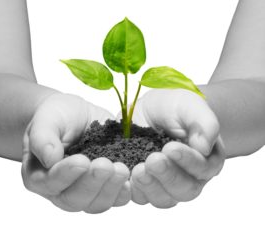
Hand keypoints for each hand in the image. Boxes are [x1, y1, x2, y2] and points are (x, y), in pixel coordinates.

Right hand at [21, 93, 130, 212]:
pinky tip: (131, 178)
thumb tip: (49, 158)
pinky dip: (124, 191)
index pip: (50, 182)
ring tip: (121, 169)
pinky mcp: (104, 185)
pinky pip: (115, 198)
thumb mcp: (47, 119)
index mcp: (40, 175)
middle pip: (75, 199)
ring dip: (111, 189)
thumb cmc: (57, 117)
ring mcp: (84, 190)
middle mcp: (61, 189)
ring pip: (96, 203)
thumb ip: (43, 137)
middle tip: (106, 165)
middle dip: (93, 183)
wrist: (76, 115)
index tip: (82, 161)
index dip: (66, 174)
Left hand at [129, 89, 224, 207]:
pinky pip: (140, 196)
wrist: (153, 109)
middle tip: (153, 160)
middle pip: (184, 190)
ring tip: (138, 170)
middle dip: (167, 176)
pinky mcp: (144, 183)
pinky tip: (125, 176)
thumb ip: (204, 123)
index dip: (188, 161)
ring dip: (150, 187)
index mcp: (205, 159)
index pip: (202, 169)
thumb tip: (204, 147)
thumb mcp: (191, 106)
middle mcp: (188, 177)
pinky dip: (133, 190)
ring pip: (162, 198)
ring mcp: (165, 183)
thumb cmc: (176, 107)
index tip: (170, 147)